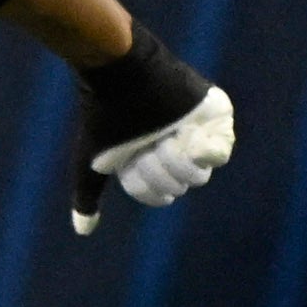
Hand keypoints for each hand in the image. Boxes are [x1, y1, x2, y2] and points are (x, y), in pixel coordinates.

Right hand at [70, 83, 231, 235]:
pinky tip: (186, 137)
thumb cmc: (102, 116)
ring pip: (200, 173)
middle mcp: (175, 145)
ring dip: (178, 160)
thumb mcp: (91, 161)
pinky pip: (223, 150)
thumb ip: (87, 196)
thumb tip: (83, 230)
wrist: (120, 75)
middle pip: (181, 185)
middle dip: (161, 170)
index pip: (161, 194)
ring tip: (166, 135)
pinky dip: (206, 151)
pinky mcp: (215, 113)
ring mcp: (197, 129)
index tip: (134, 158)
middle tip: (150, 143)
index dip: (147, 183)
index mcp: (151, 157)